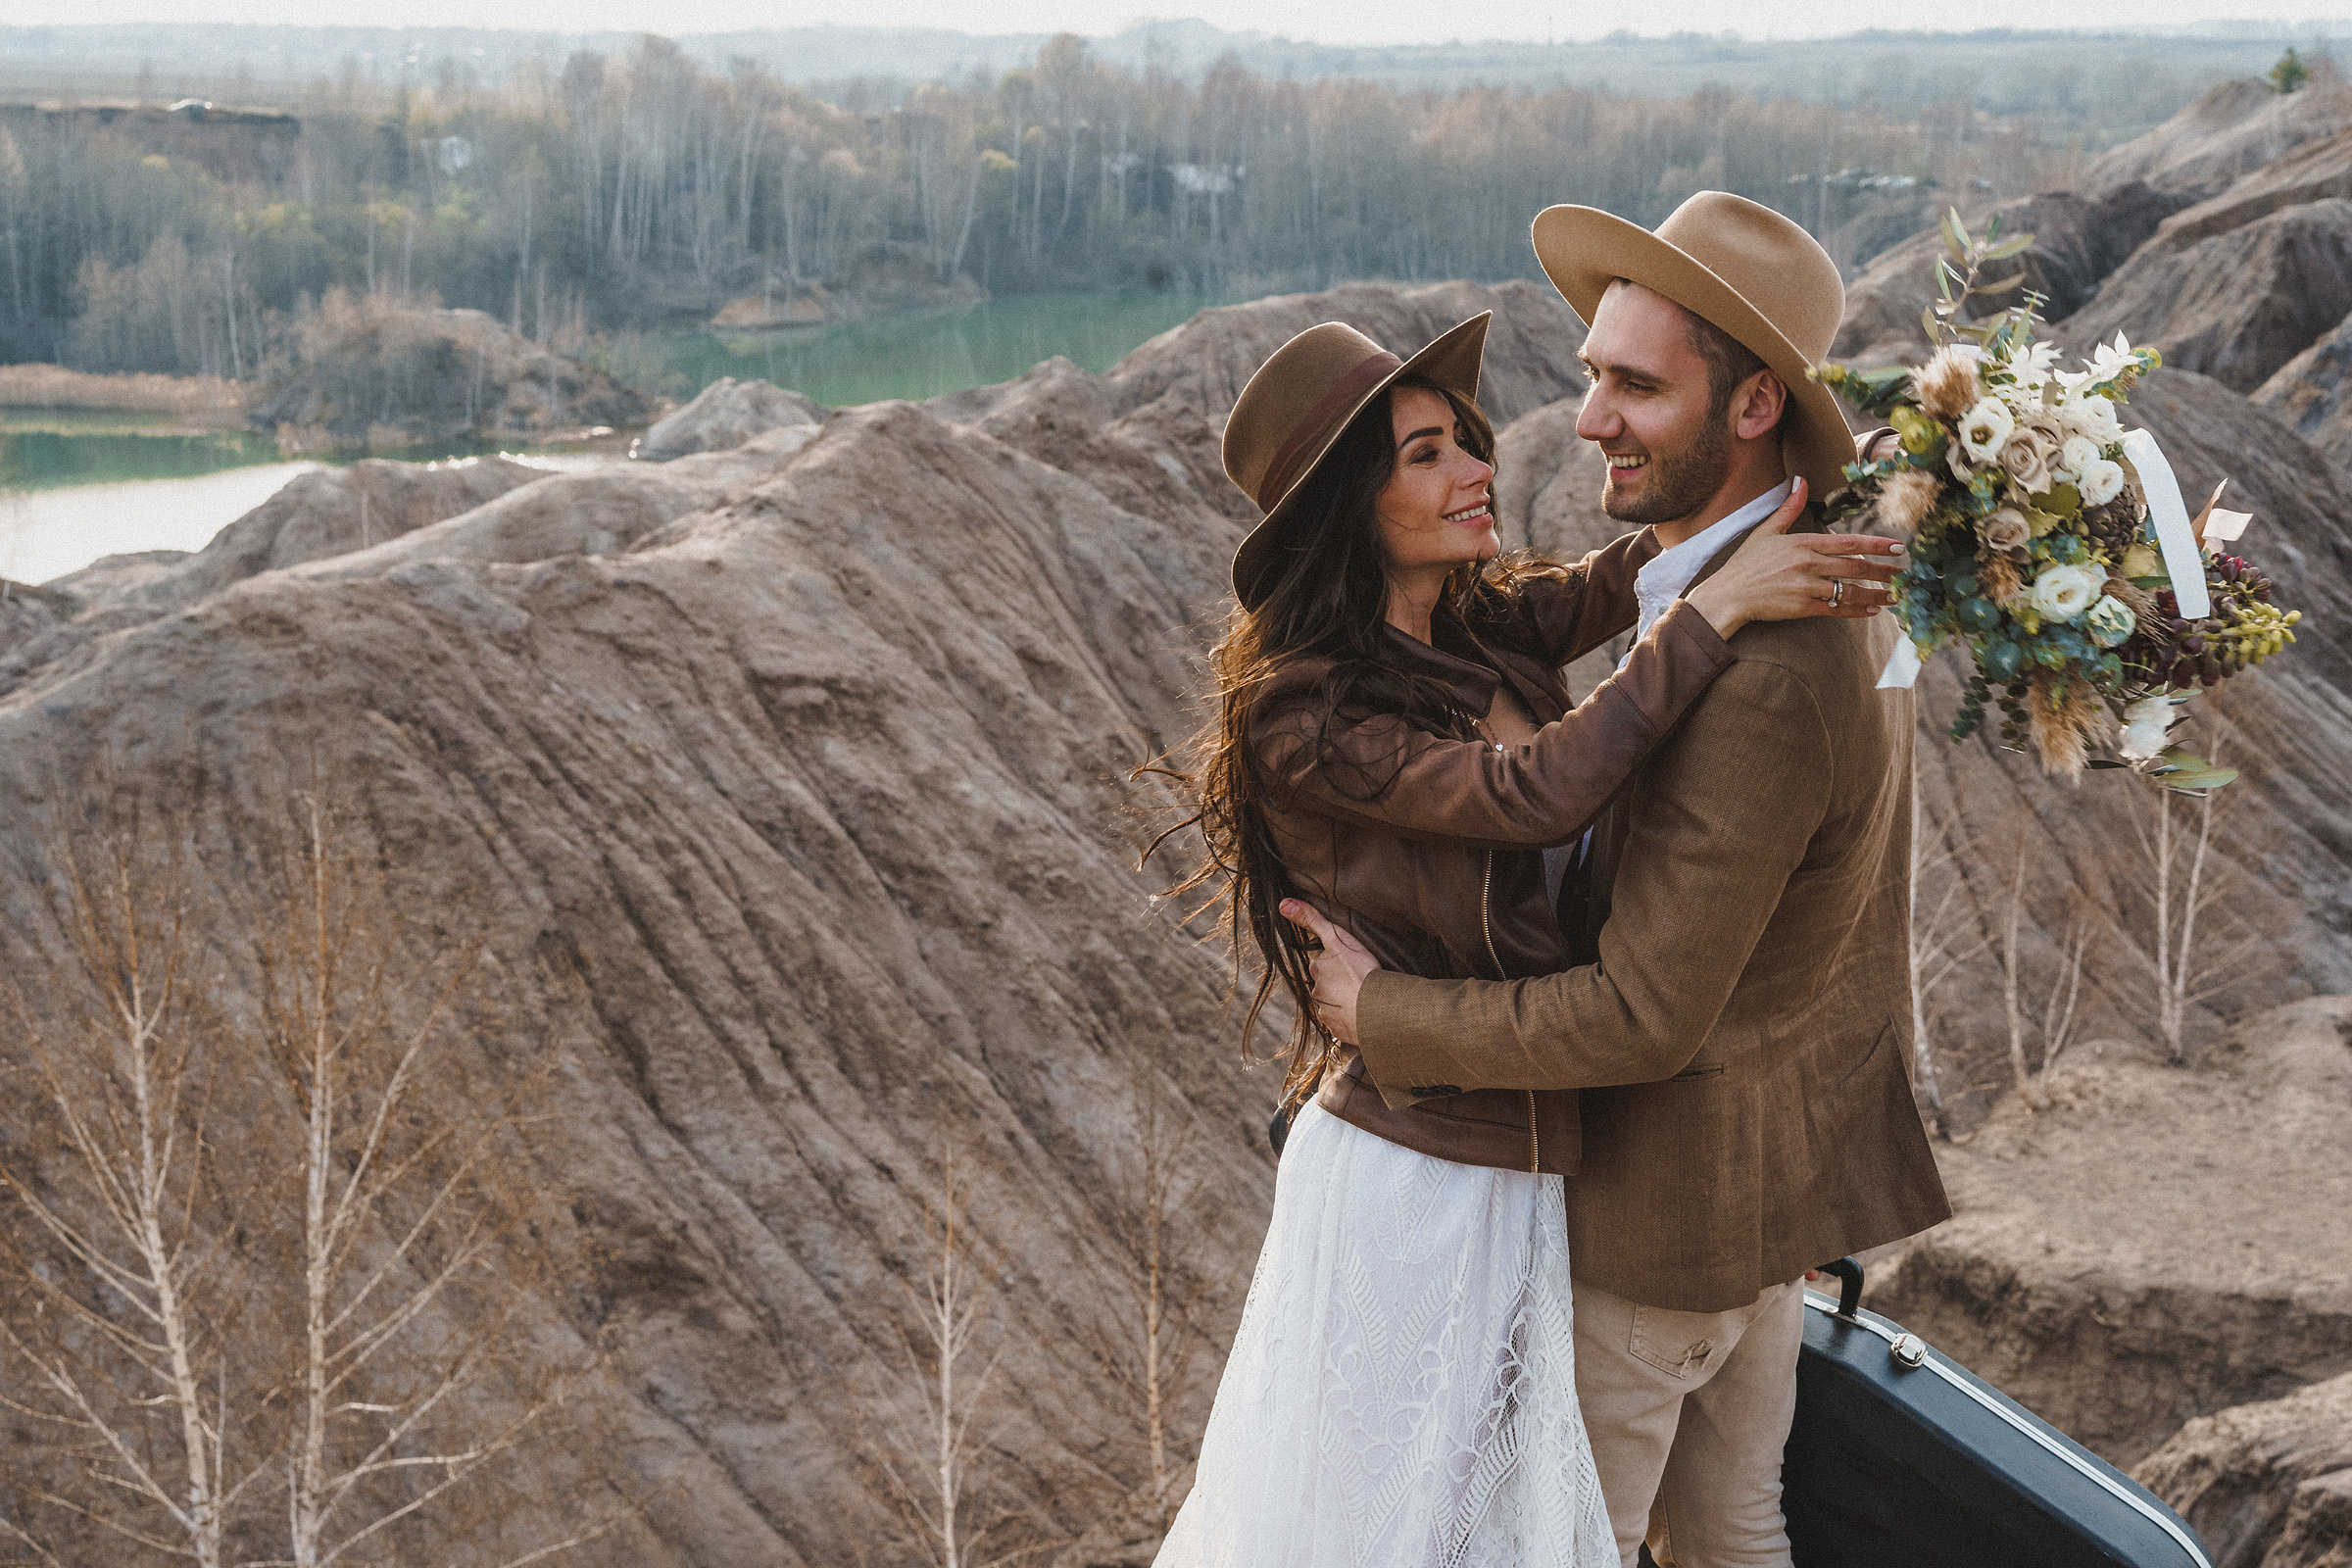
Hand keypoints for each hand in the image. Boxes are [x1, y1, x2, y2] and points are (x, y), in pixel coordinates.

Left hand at [1279, 899, 1378, 1046]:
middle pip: (1326, 985)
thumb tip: (1283, 905)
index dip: (1337, 962)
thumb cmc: (1361, 972)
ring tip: (1363, 998)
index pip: (1322, 964)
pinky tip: (1363, 1013)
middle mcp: (1317, 993)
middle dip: (1338, 983)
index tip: (1350, 964)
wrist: (1378, 1009)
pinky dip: (1350, 1019)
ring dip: (1344, 1002)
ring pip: (1333, 1005)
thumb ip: (1312, 920)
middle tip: (1358, 980)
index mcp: (1317, 970)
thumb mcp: (1338, 938)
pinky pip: (1342, 1023)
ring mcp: (1327, 1014)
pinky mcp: (1338, 1031)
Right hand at [1684, 478, 1906, 636]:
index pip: (1849, 542)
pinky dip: (1857, 611)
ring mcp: (1807, 587)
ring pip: (1851, 591)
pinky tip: (1873, 611)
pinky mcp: (1803, 607)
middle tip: (1904, 573)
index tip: (1898, 547)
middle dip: (1884, 571)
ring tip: (1895, 596)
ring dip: (1877, 594)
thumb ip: (1788, 507)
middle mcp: (1809, 564)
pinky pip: (1837, 609)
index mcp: (1804, 543)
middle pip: (1856, 568)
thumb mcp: (1765, 531)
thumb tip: (1801, 480)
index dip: (1877, 545)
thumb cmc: (1746, 564)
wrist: (1729, 595)